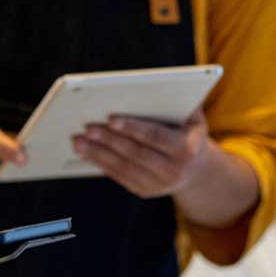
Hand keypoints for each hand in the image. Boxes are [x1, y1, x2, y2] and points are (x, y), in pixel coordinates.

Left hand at [74, 111, 211, 199]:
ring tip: (77, 140)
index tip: (111, 118)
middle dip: (109, 140)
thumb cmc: (188, 130)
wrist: (197, 169)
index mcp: (186, 148)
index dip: (132, 128)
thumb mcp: (192, 115)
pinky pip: (118, 176)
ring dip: (97, 154)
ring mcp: (159, 185)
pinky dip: (100, 163)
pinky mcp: (144, 191)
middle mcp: (174, 171)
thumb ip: (178, 100)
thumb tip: (148, 85)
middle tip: (87, 127)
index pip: (155, 136)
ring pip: (123, 167)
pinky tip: (85, 152)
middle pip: (135, 153)